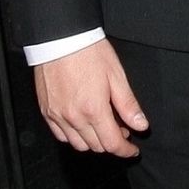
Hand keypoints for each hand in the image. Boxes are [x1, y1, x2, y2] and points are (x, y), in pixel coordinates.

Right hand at [34, 38, 147, 156]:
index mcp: (94, 109)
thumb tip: (141, 125)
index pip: (112, 143)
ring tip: (102, 127)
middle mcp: (74, 117)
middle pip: (96, 146)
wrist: (60, 38)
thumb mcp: (116, 76)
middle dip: (112, 143)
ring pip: (78, 144)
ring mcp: (57, 115)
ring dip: (93, 142)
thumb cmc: (88, 52)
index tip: (132, 150)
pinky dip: (74, 136)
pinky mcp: (46, 111)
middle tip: (121, 130)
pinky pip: (60, 135)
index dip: (125, 151)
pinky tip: (82, 125)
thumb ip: (128, 105)